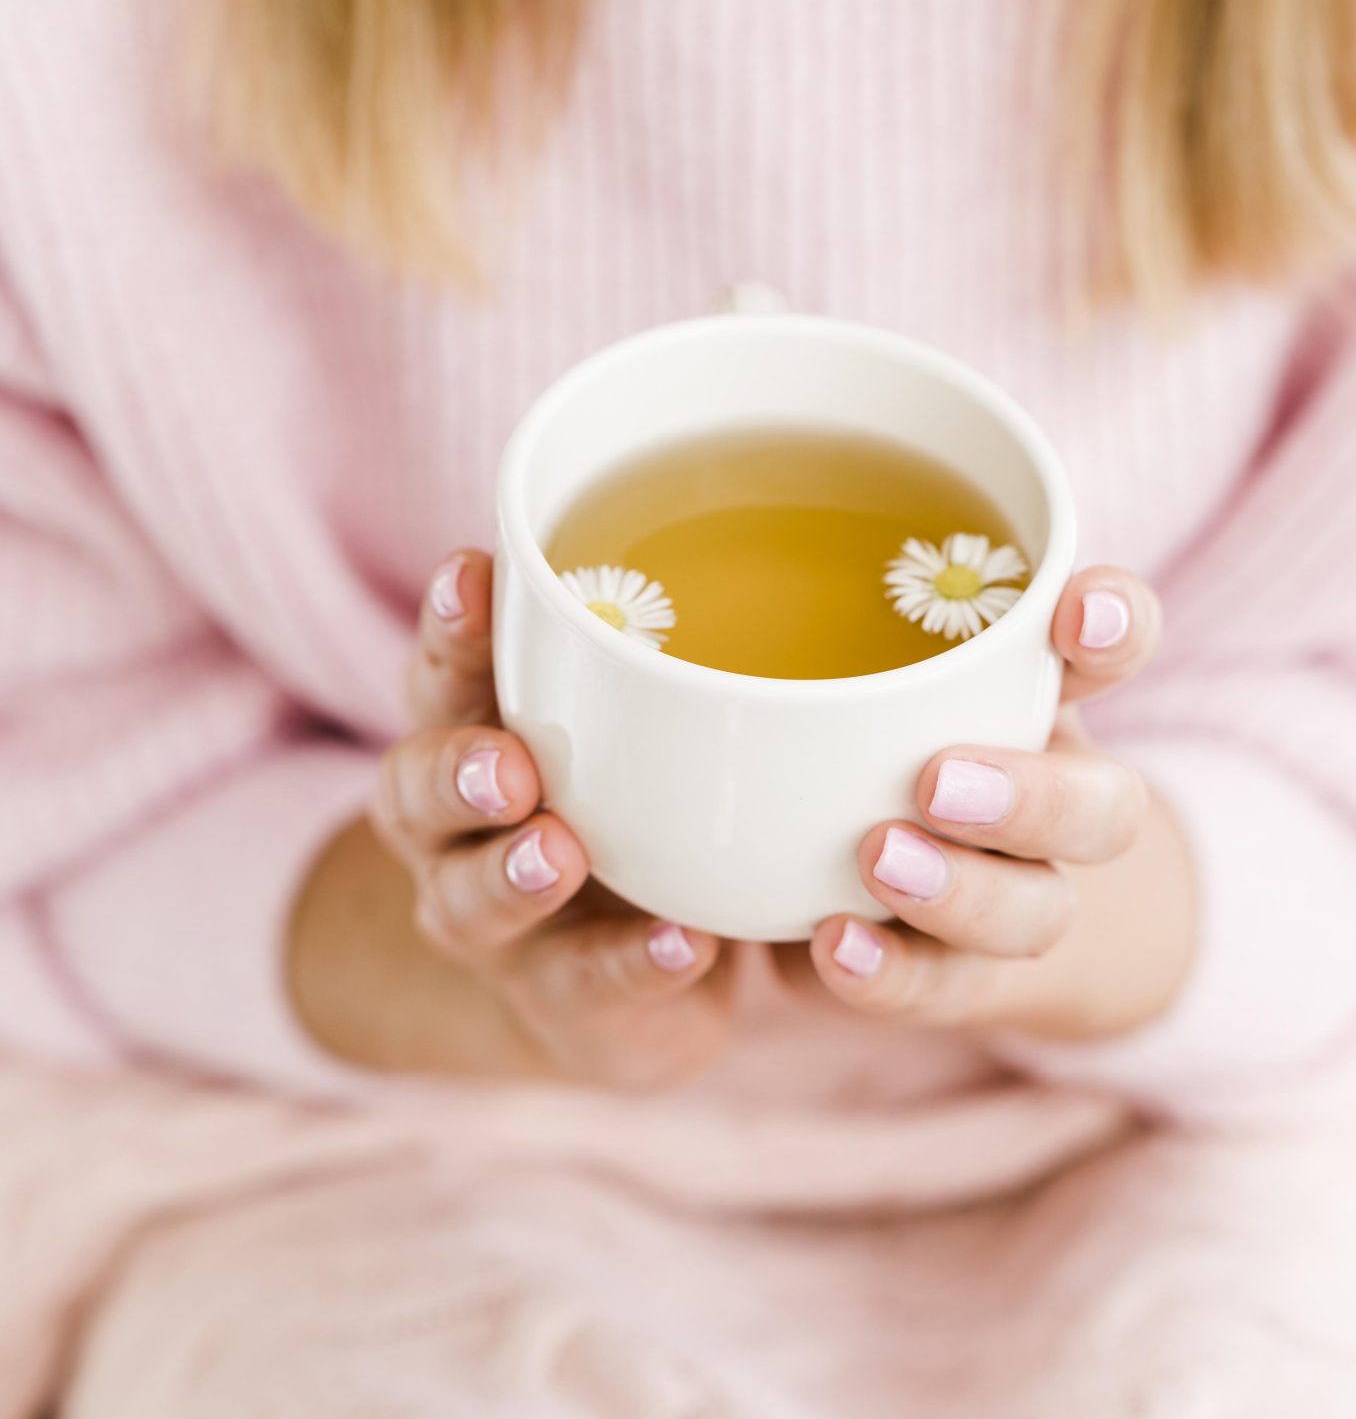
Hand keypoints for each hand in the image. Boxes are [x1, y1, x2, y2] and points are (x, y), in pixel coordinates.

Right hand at [291, 548, 732, 1087]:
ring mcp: (490, 920)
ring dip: (512, 874)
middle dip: (452, 768)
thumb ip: (646, 651)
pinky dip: (630, 963)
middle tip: (507, 761)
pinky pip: (583, 982)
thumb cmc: (615, 801)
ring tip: (560, 851)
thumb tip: (772, 527)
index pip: (443, 669)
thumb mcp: (614, 722)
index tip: (473, 571)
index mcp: (467, 731)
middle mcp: (451, 827)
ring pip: (469, 901)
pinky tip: (682, 942)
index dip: (451, 624)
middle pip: (416, 788)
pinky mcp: (556, 997)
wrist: (602, 980)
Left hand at [791, 567, 1196, 1043]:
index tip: (1073, 602)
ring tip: (877, 860)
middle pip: (1102, 807)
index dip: (1114, 620)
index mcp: (1038, 689)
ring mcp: (1015, 895)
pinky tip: (831, 945)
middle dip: (1033, 795)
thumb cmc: (863, 712)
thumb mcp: (849, 642)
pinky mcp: (956, 977)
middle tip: (934, 778)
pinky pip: (946, 989)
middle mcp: (1052, 796)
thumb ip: (793, 573)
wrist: (911, 874)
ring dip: (965, 893)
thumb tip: (669, 488)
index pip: (1115, 638)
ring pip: (1037, 911)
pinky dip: (893, 974)